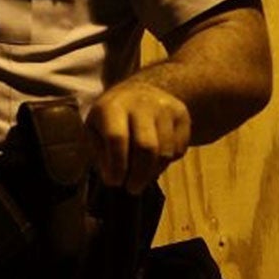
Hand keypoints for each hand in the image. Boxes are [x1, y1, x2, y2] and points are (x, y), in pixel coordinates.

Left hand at [84, 80, 191, 194]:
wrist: (141, 91)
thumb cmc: (112, 117)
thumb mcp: (95, 129)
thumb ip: (101, 153)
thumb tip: (113, 177)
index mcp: (113, 106)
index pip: (117, 138)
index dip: (117, 165)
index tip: (115, 182)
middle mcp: (141, 103)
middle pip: (146, 147)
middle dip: (139, 174)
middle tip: (133, 188)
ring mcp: (165, 108)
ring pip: (166, 151)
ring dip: (154, 171)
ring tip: (144, 177)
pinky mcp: (182, 115)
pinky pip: (179, 149)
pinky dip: (168, 163)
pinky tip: (156, 161)